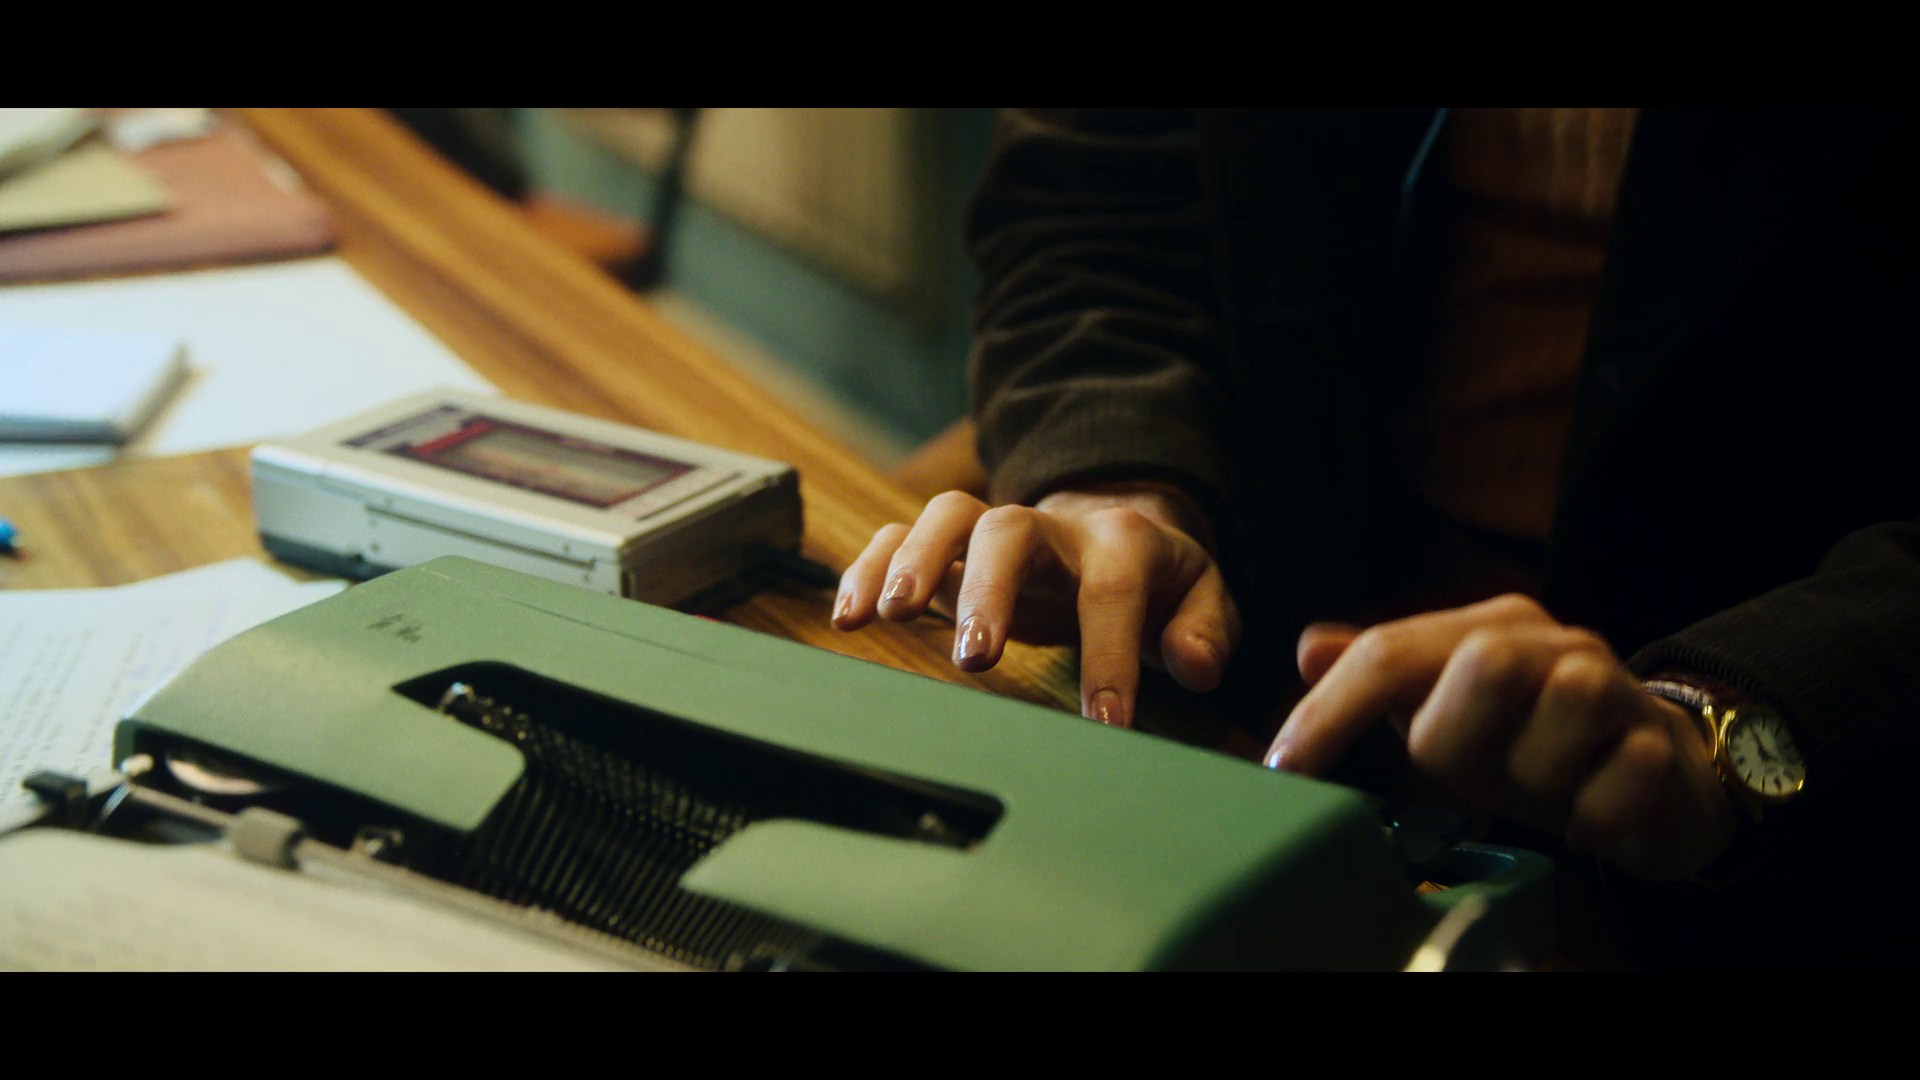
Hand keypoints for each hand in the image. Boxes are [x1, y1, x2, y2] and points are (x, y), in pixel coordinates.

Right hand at [831, 484, 1241, 727]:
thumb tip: (1195, 665)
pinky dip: (869, 567)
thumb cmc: (1159, 584)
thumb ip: (1206, 631)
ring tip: (887, 617)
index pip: (1114, 590)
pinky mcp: (952, 547)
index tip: (1106, 722)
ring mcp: (995, 531)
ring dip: (914, 562)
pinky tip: (849, 617)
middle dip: (987, 590)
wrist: (1116, 531)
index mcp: (1122, 543)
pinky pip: (900, 535)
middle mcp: (1051, 527)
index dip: (1111, 655)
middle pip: (1009, 531)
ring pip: (947, 518)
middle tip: (973, 660)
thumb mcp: (1203, 601)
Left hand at [1268, 594, 1738, 880]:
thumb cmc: (1533, 741)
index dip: (1329, 711)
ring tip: (1544, 796)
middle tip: (1469, 779)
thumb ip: (1384, 676)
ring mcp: (1615, 689)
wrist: (1660, 771)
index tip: (1284, 770)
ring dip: (1538, 778)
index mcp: (1489, 627)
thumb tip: (1309, 648)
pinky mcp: (1661, 747)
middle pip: (1485, 661)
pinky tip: (1590, 821)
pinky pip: (1621, 780)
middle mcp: (1553, 643)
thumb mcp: (1450, 709)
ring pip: (1566, 705)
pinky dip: (1595, 816)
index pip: (1389, 652)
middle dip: (1460, 737)